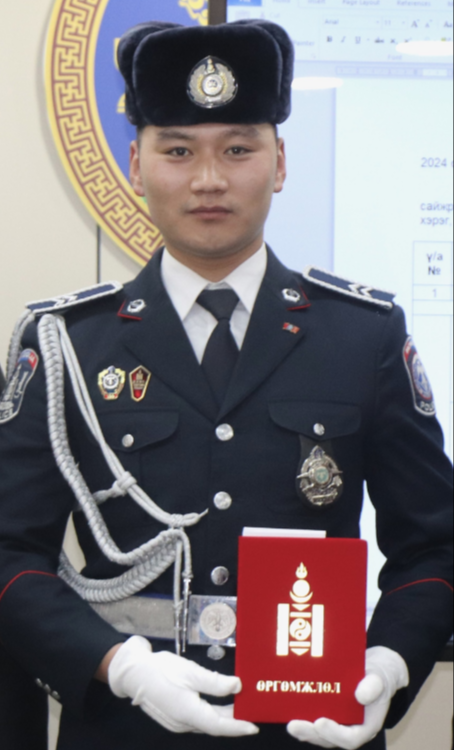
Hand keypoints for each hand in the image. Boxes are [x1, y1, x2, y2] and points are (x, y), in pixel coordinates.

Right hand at [108, 635, 258, 736]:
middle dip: (234, 719)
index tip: (254, 726)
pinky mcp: (174, 716)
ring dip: (223, 715)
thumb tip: (237, 686)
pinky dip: (211, 712)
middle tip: (252, 709)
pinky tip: (219, 702)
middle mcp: (183, 723)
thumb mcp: (189, 671)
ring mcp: (177, 722)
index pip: (219, 726)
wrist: (133, 672)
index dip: (238, 727)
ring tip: (240, 705)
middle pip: (214, 724)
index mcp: (187, 713)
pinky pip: (198, 718)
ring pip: (206, 721)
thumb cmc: (160, 669)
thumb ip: (214, 682)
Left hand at [287, 646, 408, 749]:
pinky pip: (317, 725)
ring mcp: (341, 725)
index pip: (350, 738)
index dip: (334, 733)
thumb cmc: (378, 674)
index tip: (319, 722)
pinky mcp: (331, 717)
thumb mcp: (379, 677)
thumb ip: (372, 686)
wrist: (374, 671)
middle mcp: (353, 729)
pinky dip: (305, 722)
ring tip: (290, 724)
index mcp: (367, 726)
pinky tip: (290, 714)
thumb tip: (360, 695)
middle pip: (331, 740)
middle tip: (293, 725)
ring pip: (321, 735)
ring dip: (305, 731)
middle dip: (311, 733)